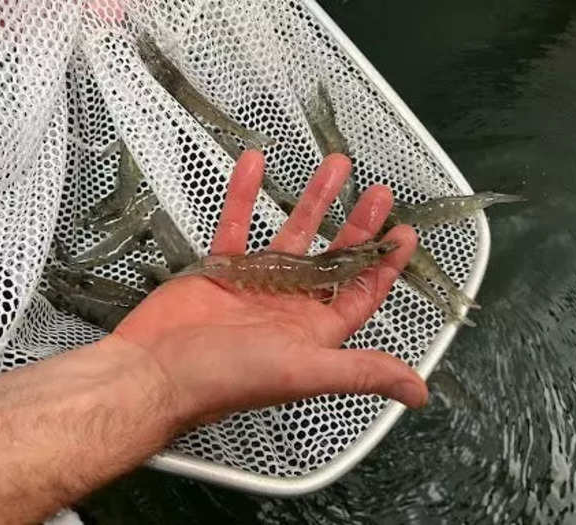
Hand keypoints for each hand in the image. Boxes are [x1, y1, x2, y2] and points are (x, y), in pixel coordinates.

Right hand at [113, 151, 427, 429]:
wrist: (156, 371)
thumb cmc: (230, 375)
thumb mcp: (304, 370)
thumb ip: (361, 372)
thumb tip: (419, 393)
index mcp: (313, 330)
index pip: (360, 293)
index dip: (383, 265)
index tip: (403, 233)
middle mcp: (289, 306)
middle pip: (331, 258)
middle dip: (356, 226)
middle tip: (377, 193)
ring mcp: (255, 284)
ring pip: (289, 235)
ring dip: (312, 201)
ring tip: (334, 166)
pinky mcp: (220, 269)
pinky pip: (236, 226)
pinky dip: (245, 197)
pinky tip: (254, 164)